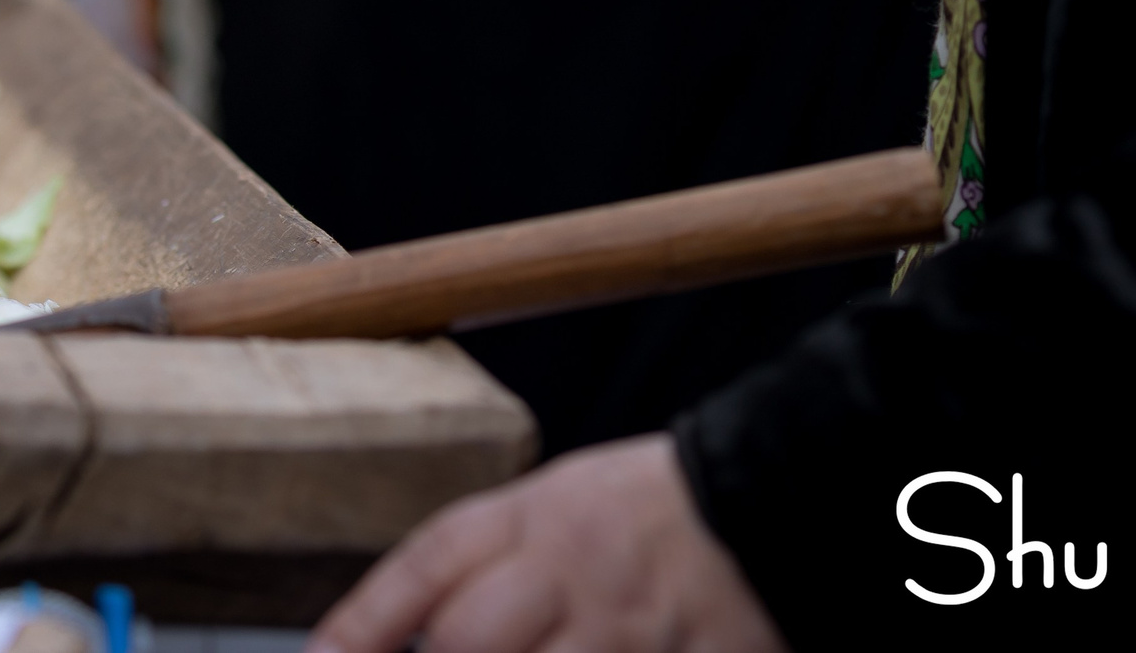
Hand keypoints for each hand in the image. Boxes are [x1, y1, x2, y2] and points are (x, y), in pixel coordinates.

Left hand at [313, 435, 788, 652]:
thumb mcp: (557, 506)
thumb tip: (410, 632)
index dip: (362, 623)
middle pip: (471, 641)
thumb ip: (487, 567)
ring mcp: (635, 629)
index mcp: (535, 516)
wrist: (773, 496)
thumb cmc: (647, 512)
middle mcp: (576, 571)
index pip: (426, 567)